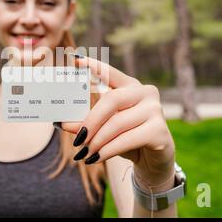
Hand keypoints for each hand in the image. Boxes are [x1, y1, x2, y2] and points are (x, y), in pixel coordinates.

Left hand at [60, 55, 175, 185]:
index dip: (95, 66)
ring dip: (97, 141)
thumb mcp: (104, 130)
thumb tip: (61, 123)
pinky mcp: (159, 130)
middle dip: (91, 121)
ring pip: (118, 123)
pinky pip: (127, 139)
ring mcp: (155, 110)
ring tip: (84, 154)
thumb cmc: (126, 139)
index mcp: (130, 86)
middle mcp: (145, 93)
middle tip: (77, 140)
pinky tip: (96, 158)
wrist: (152, 161)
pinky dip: (108, 150)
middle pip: (112, 99)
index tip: (77, 60)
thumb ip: (86, 124)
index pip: (111, 72)